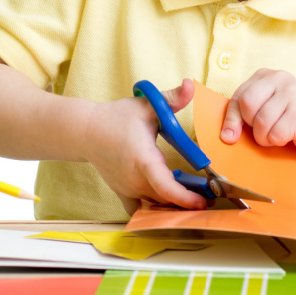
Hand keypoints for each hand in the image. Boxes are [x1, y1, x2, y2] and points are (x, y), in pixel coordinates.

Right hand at [83, 79, 205, 213]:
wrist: (85, 131)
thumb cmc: (115, 117)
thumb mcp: (146, 106)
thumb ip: (172, 98)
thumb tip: (192, 84)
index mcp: (143, 159)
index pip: (165, 186)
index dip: (185, 198)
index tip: (203, 202)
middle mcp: (134, 179)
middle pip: (166, 199)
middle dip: (188, 200)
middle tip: (210, 194)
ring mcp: (127, 188)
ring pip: (156, 205)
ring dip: (173, 204)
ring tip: (192, 195)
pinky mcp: (123, 193)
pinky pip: (141, 209)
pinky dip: (154, 210)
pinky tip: (166, 203)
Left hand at [221, 69, 295, 152]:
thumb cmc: (291, 115)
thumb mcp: (266, 107)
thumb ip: (244, 115)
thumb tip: (226, 136)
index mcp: (265, 75)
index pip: (238, 97)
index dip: (232, 120)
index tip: (230, 136)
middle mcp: (279, 79)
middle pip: (247, 105)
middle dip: (251, 126)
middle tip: (263, 130)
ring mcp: (292, 94)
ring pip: (261, 123)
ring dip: (265, 137)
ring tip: (277, 134)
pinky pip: (276, 134)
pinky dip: (278, 141)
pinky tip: (289, 135)